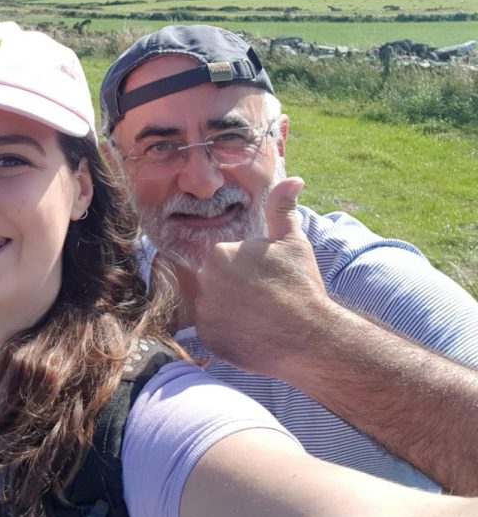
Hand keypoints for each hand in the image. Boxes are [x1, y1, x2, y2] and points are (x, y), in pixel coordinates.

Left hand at [193, 177, 334, 375]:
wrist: (311, 336)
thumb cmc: (302, 286)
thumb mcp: (293, 243)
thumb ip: (282, 209)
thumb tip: (292, 179)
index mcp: (219, 252)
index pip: (226, 261)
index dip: (248, 273)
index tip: (266, 284)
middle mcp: (204, 278)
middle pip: (216, 284)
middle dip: (236, 292)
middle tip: (264, 303)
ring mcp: (204, 310)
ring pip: (214, 308)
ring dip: (231, 314)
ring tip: (259, 320)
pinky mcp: (207, 337)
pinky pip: (213, 332)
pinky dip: (228, 335)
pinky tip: (252, 336)